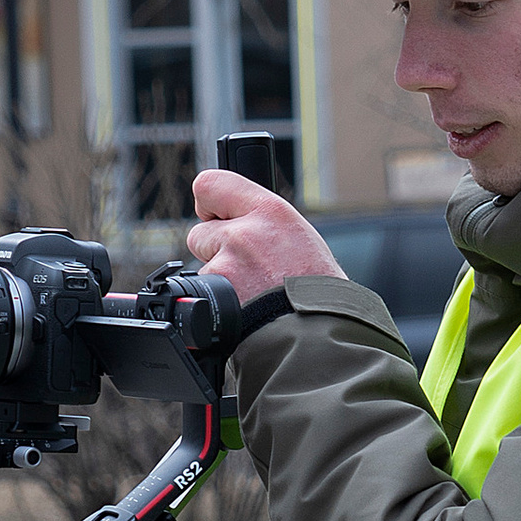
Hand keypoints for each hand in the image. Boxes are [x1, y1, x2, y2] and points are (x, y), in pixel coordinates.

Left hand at [186, 169, 343, 306]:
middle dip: (214, 250)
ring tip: (251, 294)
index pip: (209, 184)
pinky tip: (244, 310)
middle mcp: (244, 233)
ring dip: (218, 280)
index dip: (209, 204)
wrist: (321, 335)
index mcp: (270, 212)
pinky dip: (218, 305)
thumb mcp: (298, 240)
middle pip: (199, 233)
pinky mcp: (215, 296)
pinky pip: (204, 297)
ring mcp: (226, 266)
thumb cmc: (318, 293)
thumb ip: (261, 225)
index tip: (216, 216)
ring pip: (201, 268)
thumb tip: (231, 222)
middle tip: (244, 269)